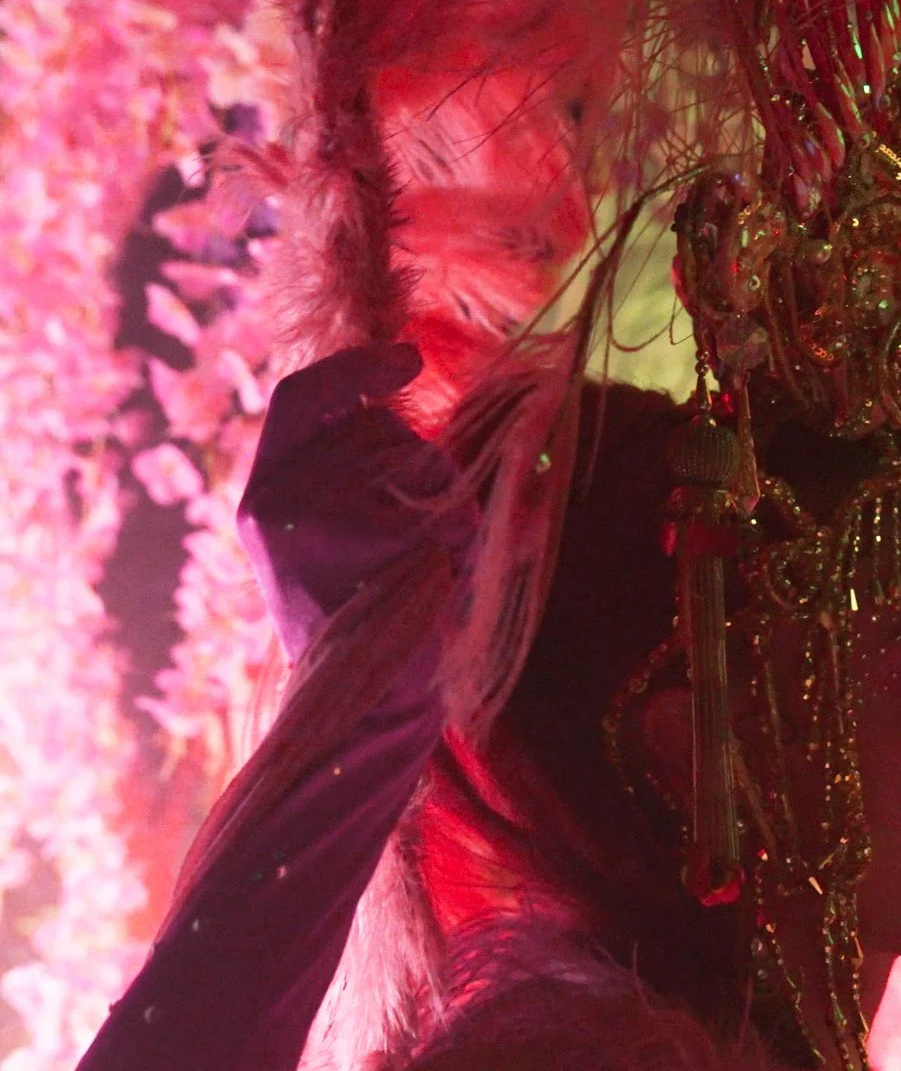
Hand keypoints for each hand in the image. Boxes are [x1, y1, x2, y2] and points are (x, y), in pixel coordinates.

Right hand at [239, 344, 473, 662]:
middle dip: (425, 474)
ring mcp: (319, 518)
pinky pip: (450, 508)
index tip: (410, 361)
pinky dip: (464, 538)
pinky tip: (438, 581)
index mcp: (267, 494)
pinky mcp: (369, 540)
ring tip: (423, 570)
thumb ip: (369, 474)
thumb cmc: (374, 622)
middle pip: (386, 432)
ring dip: (449, 510)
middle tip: (416, 547)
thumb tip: (441, 400)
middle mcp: (278, 500)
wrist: (368, 709)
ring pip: (424, 464)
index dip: (356, 370)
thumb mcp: (350, 539)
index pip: (302, 399)